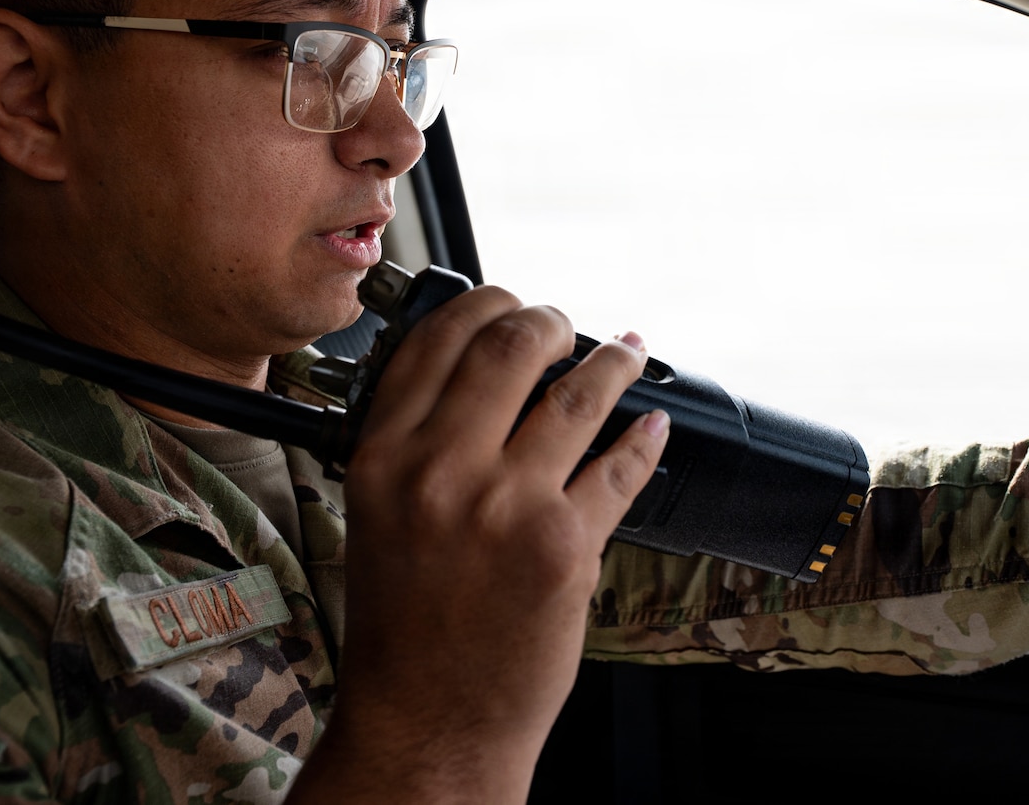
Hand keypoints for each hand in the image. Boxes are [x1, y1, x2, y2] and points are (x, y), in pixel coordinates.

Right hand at [295, 287, 667, 803]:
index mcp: (385, 456)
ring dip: (613, 361)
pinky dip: (645, 437)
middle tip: (567, 325)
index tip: (509, 302)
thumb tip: (476, 376)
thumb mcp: (377, 516)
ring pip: (578, 394)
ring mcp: (507, 505)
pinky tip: (651, 426)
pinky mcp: (565, 545)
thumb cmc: (402, 631)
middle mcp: (441, 471)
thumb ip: (414, 444)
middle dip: (551, 320)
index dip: (485, 303)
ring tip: (626, 352)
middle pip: (511, 344)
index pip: (438, 339)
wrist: (427, 724)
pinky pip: (620, 465)